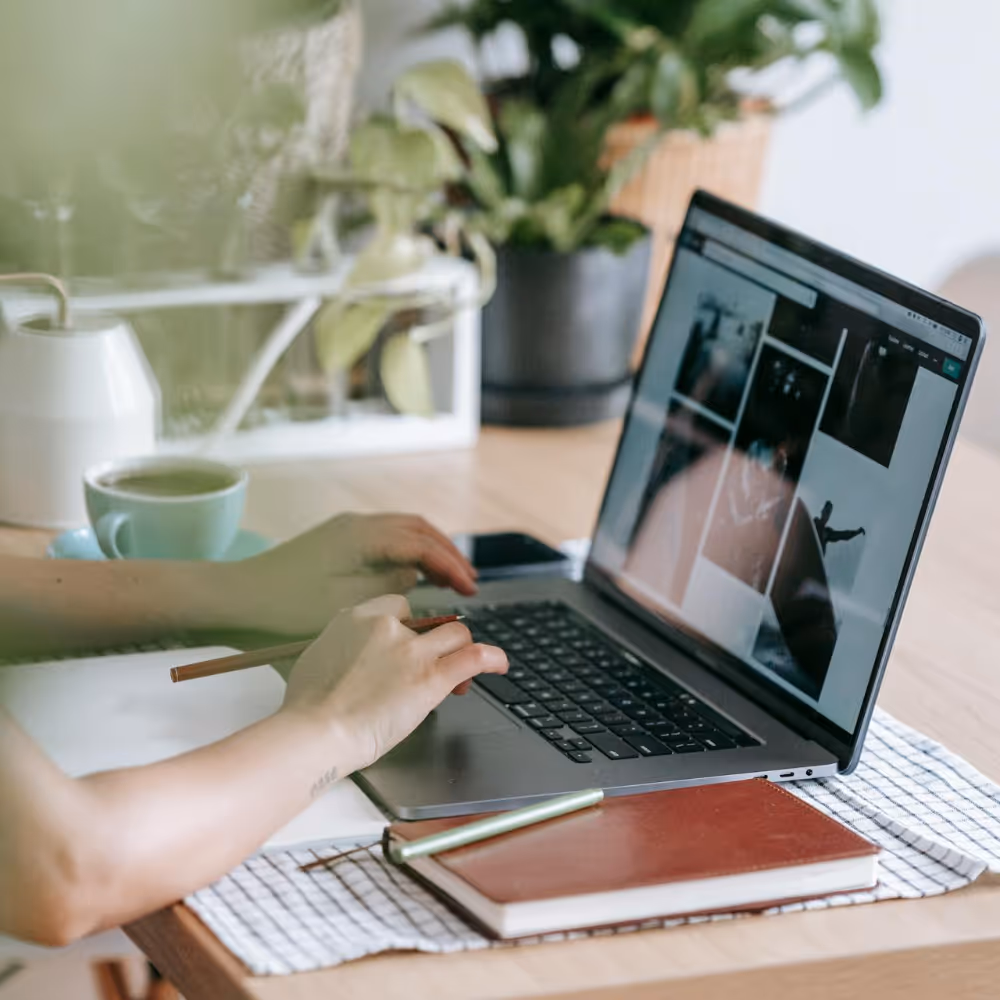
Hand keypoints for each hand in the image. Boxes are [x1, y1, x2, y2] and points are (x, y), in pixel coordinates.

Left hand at [215, 513, 477, 635]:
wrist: (237, 598)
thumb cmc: (284, 607)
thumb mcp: (343, 604)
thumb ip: (386, 587)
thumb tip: (414, 576)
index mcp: (360, 537)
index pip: (420, 545)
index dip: (450, 566)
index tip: (469, 588)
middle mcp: (356, 525)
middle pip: (417, 530)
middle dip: (447, 555)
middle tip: (468, 583)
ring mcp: (346, 529)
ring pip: (404, 530)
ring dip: (430, 550)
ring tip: (450, 578)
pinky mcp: (337, 540)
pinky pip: (387, 537)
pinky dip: (410, 551)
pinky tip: (414, 573)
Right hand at [282, 595, 507, 774]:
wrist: (316, 733)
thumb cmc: (308, 707)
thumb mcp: (317, 656)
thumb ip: (341, 644)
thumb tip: (348, 649)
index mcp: (357, 618)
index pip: (398, 606)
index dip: (407, 627)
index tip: (408, 645)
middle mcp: (388, 627)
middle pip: (429, 621)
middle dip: (434, 643)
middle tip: (430, 667)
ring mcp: (412, 652)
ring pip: (455, 635)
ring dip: (460, 651)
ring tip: (460, 676)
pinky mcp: (431, 678)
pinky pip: (474, 657)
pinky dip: (492, 657)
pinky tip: (500, 664)